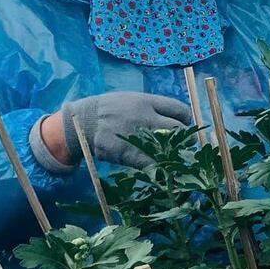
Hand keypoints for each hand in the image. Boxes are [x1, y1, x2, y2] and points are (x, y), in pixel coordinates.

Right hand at [46, 92, 193, 170]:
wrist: (82, 122)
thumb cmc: (110, 109)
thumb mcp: (132, 99)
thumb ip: (153, 106)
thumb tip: (176, 117)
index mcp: (148, 102)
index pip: (180, 109)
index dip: (187, 119)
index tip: (185, 125)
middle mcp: (146, 117)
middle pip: (179, 129)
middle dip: (185, 139)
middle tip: (184, 145)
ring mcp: (138, 135)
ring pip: (169, 147)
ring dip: (175, 155)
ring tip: (175, 158)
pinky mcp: (128, 153)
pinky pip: (151, 163)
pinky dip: (160, 167)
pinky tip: (163, 169)